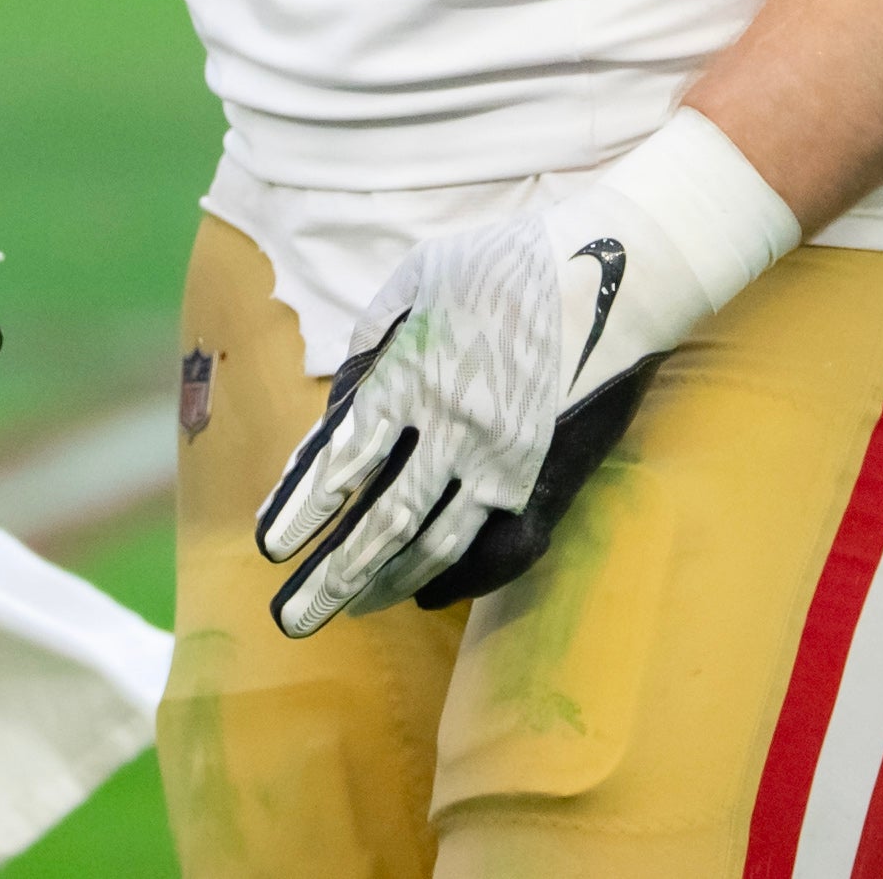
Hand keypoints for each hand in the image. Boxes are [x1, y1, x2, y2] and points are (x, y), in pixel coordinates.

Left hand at [257, 110, 797, 635]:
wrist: (614, 272)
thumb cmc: (507, 264)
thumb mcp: (421, 277)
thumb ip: (375, 340)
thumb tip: (342, 404)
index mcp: (415, 372)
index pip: (345, 457)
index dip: (302, 505)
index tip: (268, 544)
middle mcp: (455, 426)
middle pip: (384, 518)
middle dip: (332, 574)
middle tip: (289, 618)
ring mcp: (505, 458)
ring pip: (438, 542)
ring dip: (387, 582)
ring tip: (347, 611)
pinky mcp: (544, 474)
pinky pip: (497, 544)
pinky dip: (459, 575)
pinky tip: (424, 593)